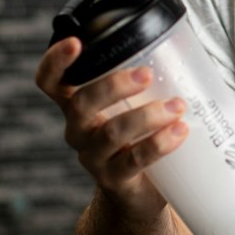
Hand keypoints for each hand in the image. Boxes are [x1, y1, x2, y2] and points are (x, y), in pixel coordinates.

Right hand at [35, 38, 188, 210]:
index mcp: (78, 106)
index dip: (55, 62)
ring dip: (147, 116)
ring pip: (111, 132)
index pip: (50, 82)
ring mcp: (93, 157)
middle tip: (147, 74)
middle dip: (113, 85)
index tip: (75, 42)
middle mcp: (78, 130)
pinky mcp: (115, 179)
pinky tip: (180, 131)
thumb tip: (184, 41)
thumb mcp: (134, 106)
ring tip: (177, 106)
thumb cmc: (139, 137)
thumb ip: (146, 81)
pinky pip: (133, 160)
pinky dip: (158, 143)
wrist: (141, 193)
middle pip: (80, 103)